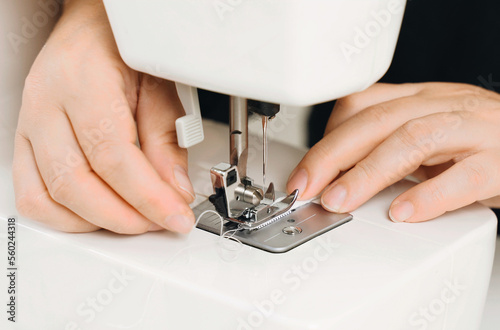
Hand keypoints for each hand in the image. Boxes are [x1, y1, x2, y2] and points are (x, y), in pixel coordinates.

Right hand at [13, 0, 194, 233]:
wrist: (90, 30)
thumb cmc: (122, 50)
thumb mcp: (159, 85)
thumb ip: (166, 139)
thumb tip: (175, 190)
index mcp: (83, 82)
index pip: (112, 155)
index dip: (148, 196)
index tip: (177, 216)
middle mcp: (46, 105)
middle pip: (75, 182)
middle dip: (125, 216)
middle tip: (160, 222)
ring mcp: (28, 126)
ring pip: (48, 197)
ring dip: (97, 222)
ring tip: (135, 219)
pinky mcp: (23, 143)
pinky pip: (31, 196)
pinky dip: (67, 217)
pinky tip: (99, 215)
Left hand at [287, 82, 499, 222]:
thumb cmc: (477, 143)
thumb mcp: (427, 133)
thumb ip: (386, 145)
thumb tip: (336, 172)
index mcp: (421, 99)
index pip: (363, 104)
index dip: (328, 137)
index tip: (304, 172)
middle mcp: (444, 106)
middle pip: (378, 120)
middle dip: (332, 155)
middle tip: (304, 188)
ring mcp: (474, 130)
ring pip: (414, 139)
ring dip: (369, 173)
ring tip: (339, 201)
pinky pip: (464, 175)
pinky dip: (429, 195)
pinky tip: (402, 214)